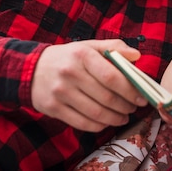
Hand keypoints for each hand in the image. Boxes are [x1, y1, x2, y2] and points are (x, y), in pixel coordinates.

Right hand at [31, 39, 147, 131]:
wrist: (30, 69)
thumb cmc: (68, 58)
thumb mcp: (88, 46)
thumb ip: (113, 48)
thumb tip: (137, 55)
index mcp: (82, 54)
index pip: (112, 76)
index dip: (130, 90)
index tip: (141, 96)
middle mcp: (70, 73)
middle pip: (106, 97)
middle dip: (126, 106)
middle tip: (133, 107)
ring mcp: (60, 92)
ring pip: (96, 113)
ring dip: (115, 118)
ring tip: (123, 116)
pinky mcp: (53, 108)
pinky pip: (82, 123)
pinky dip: (99, 125)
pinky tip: (106, 122)